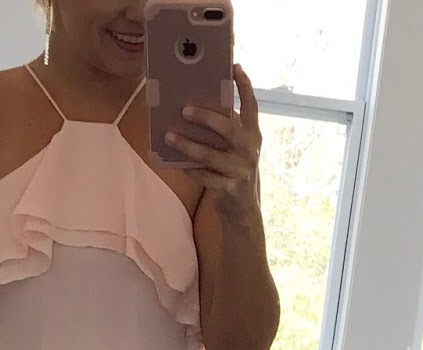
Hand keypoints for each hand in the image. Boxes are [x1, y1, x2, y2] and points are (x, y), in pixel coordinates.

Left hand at [165, 64, 262, 222]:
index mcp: (253, 134)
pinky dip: (188, 168)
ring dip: (187, 145)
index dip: (244, 86)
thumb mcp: (236, 148)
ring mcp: (240, 170)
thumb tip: (194, 107)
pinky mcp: (228, 188)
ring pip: (210, 154)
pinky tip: (174, 161)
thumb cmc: (234, 170)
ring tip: (169, 136)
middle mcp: (250, 150)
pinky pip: (203, 176)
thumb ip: (225, 129)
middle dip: (206, 118)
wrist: (243, 209)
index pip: (252, 105)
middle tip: (185, 110)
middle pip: (227, 128)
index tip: (235, 67)